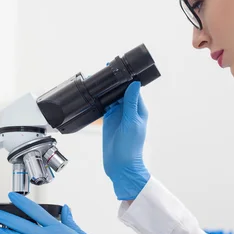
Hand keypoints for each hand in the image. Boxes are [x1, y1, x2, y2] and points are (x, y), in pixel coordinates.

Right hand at [103, 81, 150, 199]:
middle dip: (115, 82)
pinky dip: (100, 100)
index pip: (133, 89)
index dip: (127, 78)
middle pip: (121, 91)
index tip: (119, 68)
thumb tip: (135, 84)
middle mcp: (129, 110)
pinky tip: (95, 94)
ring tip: (98, 79)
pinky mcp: (109, 121)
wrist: (120, 165)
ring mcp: (118, 115)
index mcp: (139, 109)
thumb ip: (131, 103)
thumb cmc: (131, 147)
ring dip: (107, 90)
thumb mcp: (132, 122)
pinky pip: (104, 106)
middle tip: (106, 70)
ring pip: (112, 98)